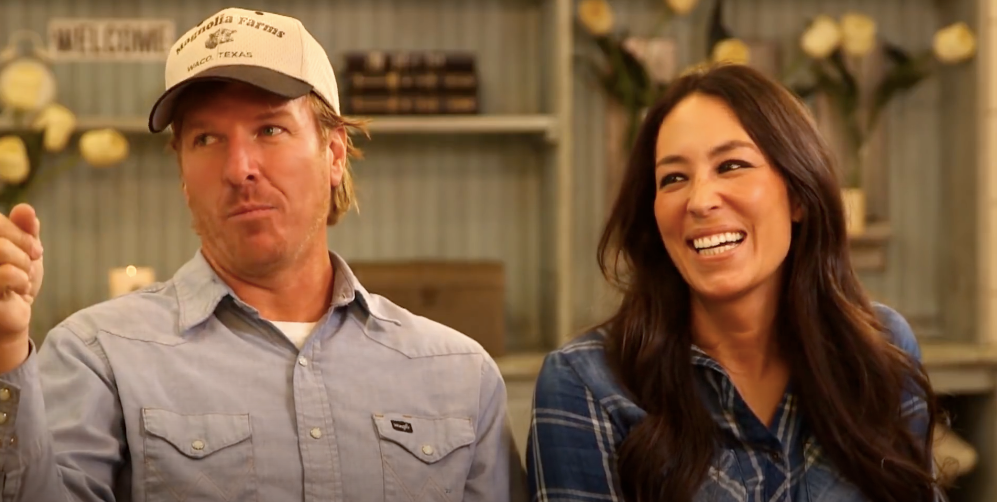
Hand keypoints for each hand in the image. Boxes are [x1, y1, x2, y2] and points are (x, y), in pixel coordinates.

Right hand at [0, 203, 43, 343]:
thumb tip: (25, 209)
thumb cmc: (14, 283)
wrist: (12, 319)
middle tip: (31, 263)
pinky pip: (4, 273)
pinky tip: (19, 290)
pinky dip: (19, 279)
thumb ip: (24, 230)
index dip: (19, 232)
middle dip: (23, 248)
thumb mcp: (24, 252)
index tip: (35, 249)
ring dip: (22, 264)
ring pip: (1, 250)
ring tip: (22, 278)